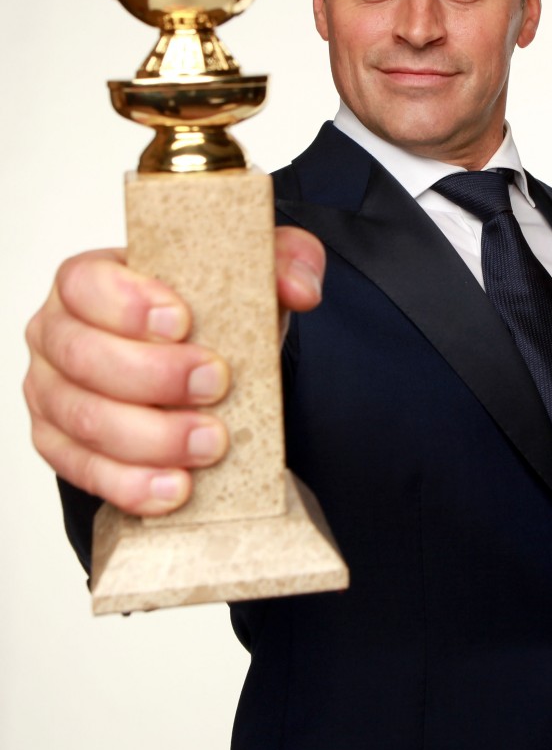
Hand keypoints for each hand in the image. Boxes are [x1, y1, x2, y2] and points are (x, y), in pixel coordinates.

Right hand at [24, 227, 324, 517]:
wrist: (198, 367)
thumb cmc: (206, 316)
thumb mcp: (250, 278)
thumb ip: (284, 262)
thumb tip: (300, 288)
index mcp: (89, 281)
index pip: (85, 283)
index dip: (126, 303)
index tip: (183, 322)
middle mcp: (58, 334)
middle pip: (84, 357)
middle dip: (153, 376)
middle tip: (215, 386)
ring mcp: (52, 393)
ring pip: (85, 420)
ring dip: (151, 437)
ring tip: (208, 444)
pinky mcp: (61, 445)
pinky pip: (83, 472)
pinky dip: (130, 484)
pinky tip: (175, 487)